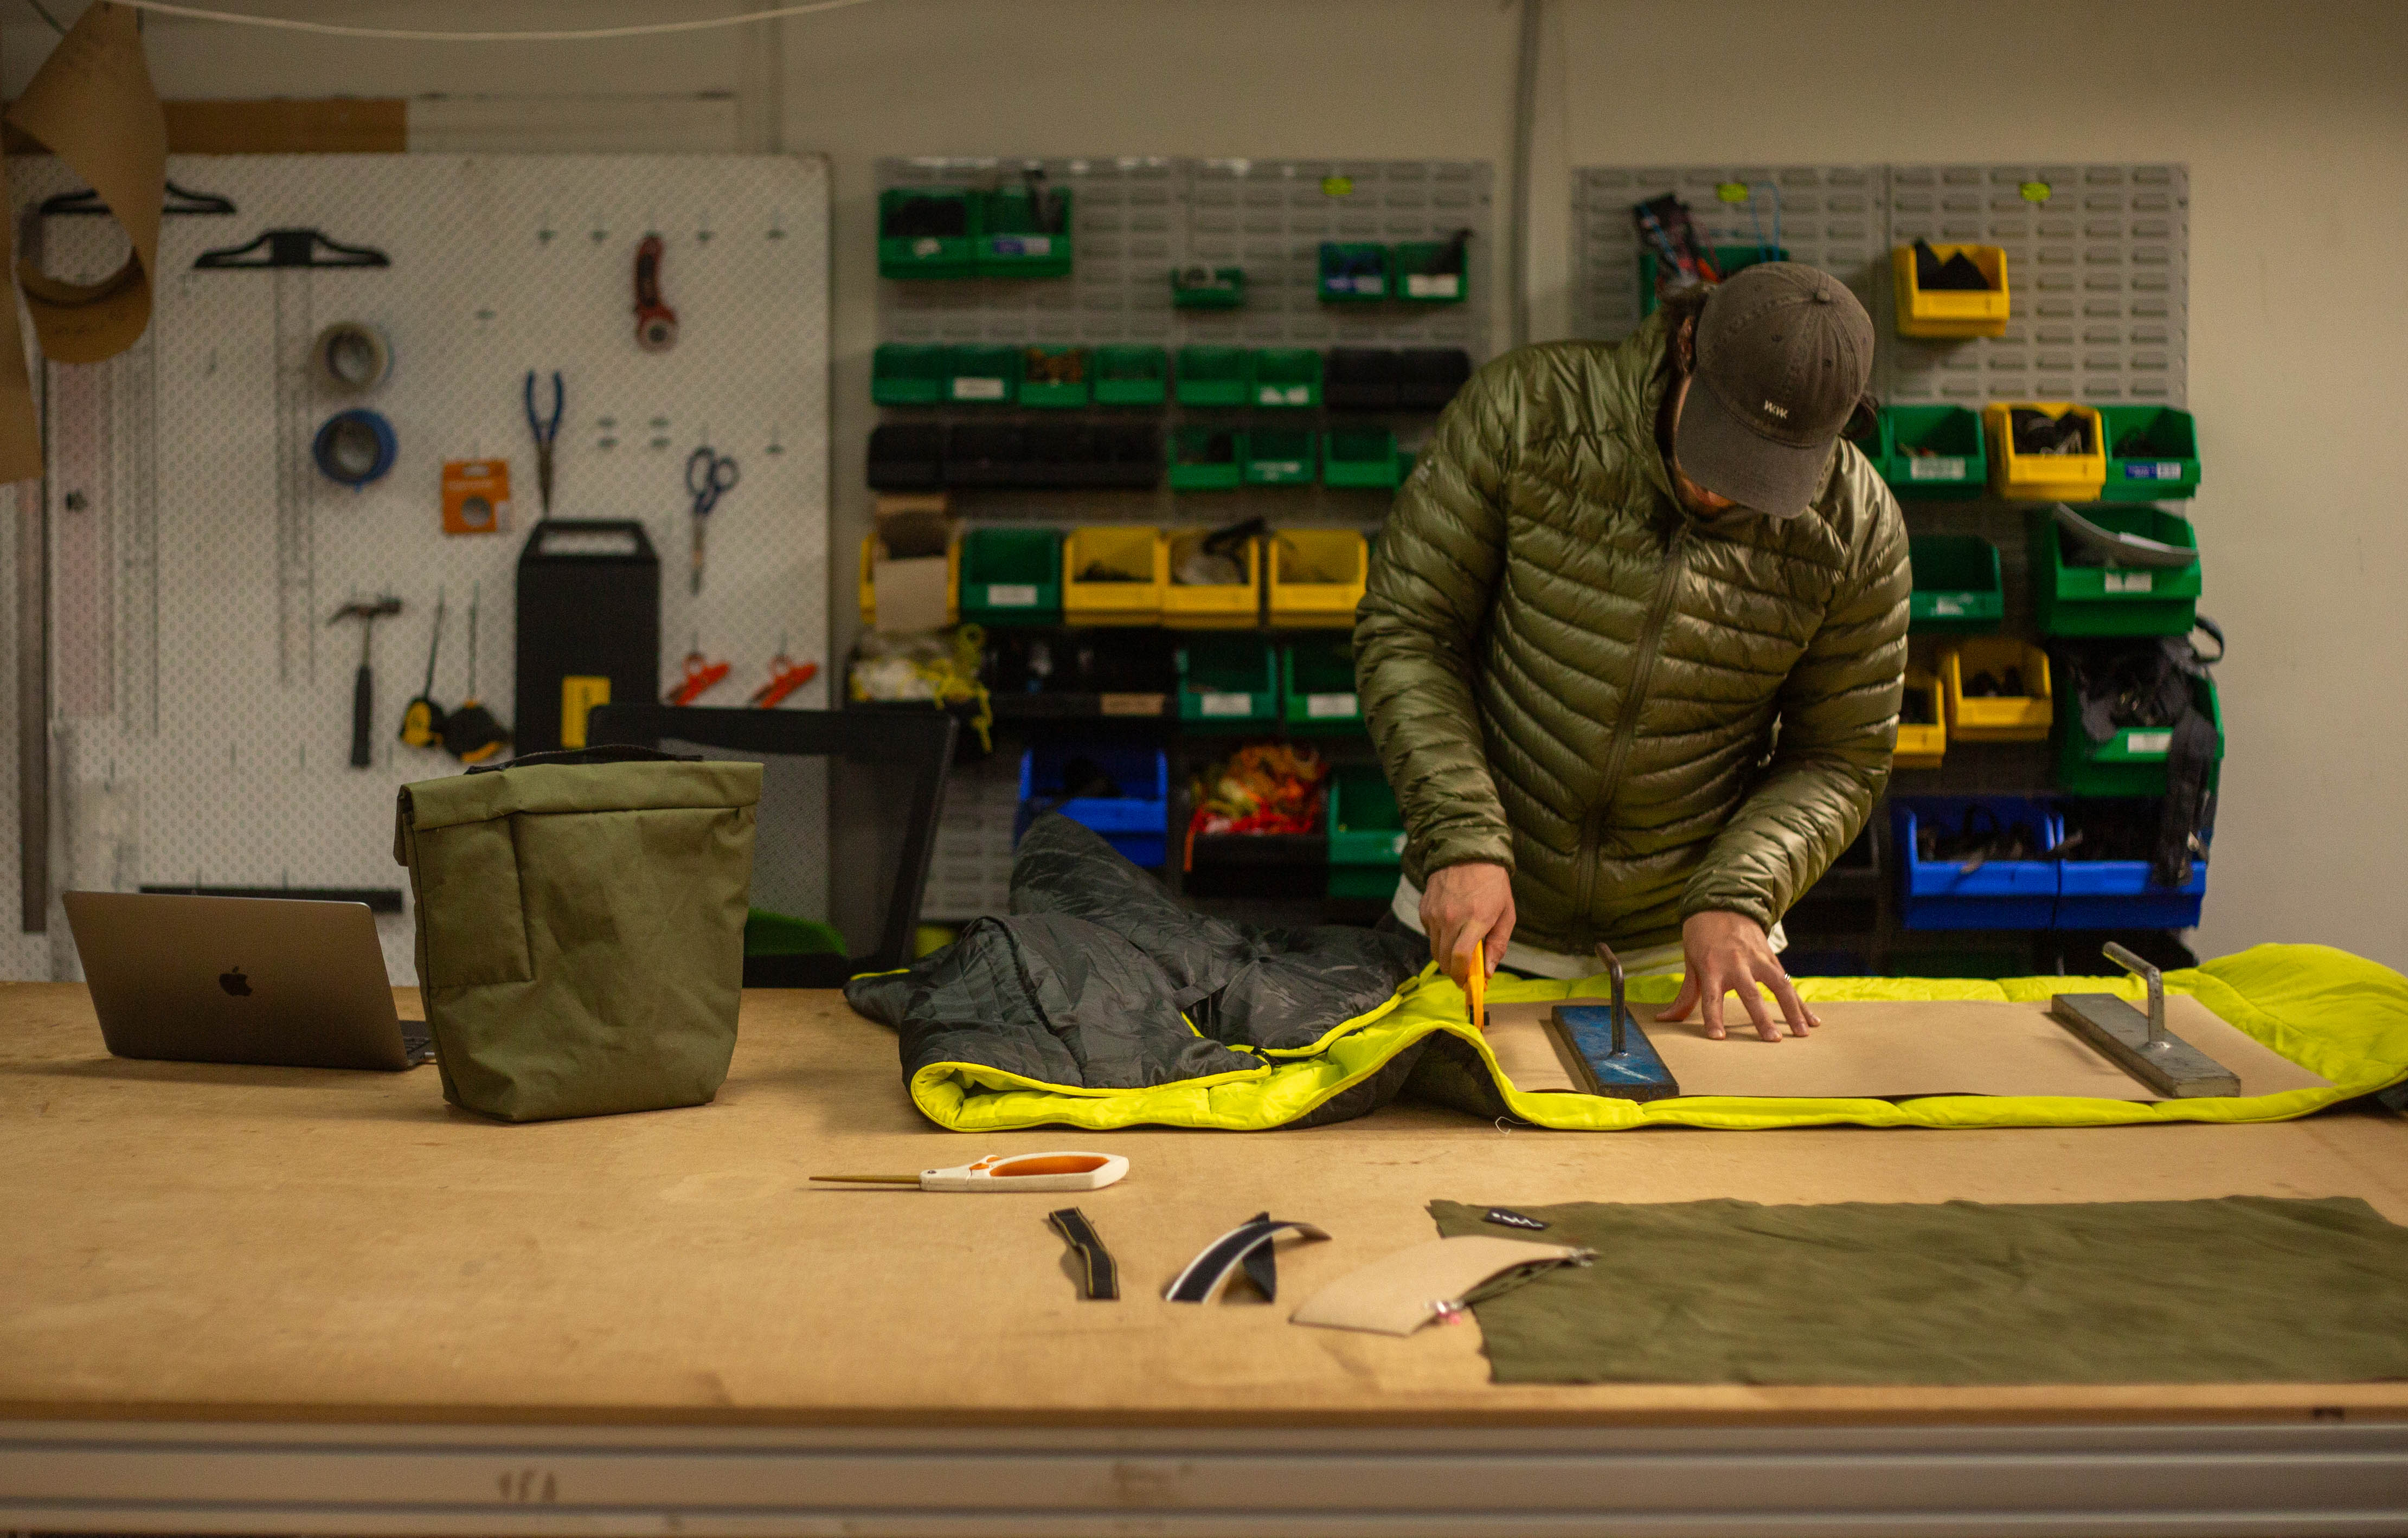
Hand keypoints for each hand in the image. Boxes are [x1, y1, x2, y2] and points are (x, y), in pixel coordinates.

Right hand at [1420, 861, 1514, 988]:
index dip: (1461, 976)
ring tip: (1458, 948)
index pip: (1460, 957)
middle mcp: (1451, 917)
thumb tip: (1488, 973)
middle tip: (1463, 971)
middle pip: (1443, 959)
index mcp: (1476, 919)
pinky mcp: (1424, 908)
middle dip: (1453, 971)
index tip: (1466, 983)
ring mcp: (1434, 913)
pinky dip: (1438, 938)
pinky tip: (1450, 927)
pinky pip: (1428, 934)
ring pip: (1434, 949)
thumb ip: (1498, 945)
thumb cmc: (1492, 884)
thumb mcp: (1506, 913)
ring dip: (1445, 956)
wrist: (1468, 851)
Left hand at [1660, 911, 1820, 1041]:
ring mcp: (1757, 959)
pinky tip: (1812, 1020)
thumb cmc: (1702, 938)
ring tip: (1802, 1033)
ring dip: (1792, 1010)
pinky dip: (1801, 1002)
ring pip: (1779, 985)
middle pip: (1750, 993)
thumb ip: (1684, 996)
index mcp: (1711, 967)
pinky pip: (1788, 982)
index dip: (1713, 1017)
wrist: (1722, 902)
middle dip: (1761, 1017)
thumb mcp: (1690, 963)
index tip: (1718, 1037)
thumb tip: (1664, 1020)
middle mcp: (1736, 963)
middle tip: (1772, 1039)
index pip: (1711, 997)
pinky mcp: (1771, 958)